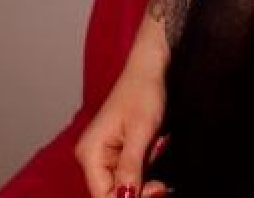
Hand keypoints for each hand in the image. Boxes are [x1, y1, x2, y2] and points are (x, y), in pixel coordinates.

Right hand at [75, 25, 172, 197]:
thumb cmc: (143, 92)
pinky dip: (145, 166)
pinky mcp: (117, 149)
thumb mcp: (141, 133)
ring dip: (145, 176)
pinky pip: (130, 170)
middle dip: (140, 189)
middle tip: (162, 182)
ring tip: (156, 149)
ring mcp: (104, 153)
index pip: (103, 196)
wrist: (150, 68)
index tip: (156, 191)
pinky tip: (154, 149)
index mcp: (90, 153)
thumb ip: (131, 169)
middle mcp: (92, 156)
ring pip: (125, 183)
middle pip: (113, 193)